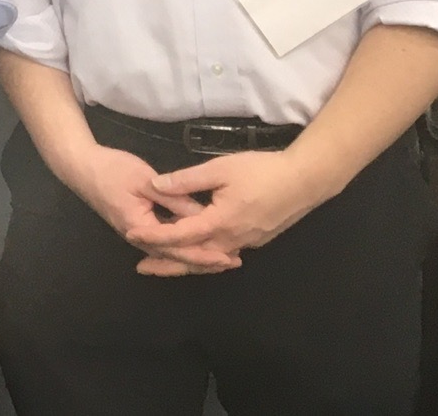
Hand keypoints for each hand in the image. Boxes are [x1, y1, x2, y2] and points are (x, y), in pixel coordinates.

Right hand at [57, 141, 240, 275]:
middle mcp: (140, 238)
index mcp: (141, 228)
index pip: (177, 249)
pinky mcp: (139, 226)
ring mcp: (138, 233)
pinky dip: (183, 245)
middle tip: (233, 262)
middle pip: (175, 257)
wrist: (81, 166)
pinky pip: (164, 242)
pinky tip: (197, 243)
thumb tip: (203, 216)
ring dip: (196, 255)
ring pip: (170, 252)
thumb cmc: (112, 170)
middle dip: (204, 261)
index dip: (203, 254)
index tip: (227, 256)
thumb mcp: (145, 181)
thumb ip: (174, 199)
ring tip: (222, 257)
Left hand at [124, 150, 328, 270]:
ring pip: (210, 260)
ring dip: (187, 263)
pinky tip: (198, 252)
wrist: (305, 181)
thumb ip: (187, 180)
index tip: (131, 235)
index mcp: (219, 223)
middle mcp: (232, 240)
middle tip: (142, 267)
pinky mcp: (256, 240)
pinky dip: (206, 257)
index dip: (153, 237)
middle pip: (193, 258)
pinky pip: (224, 254)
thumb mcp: (221, 169)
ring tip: (165, 263)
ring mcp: (246, 243)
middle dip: (167, 263)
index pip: (179, 236)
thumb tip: (155, 186)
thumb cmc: (263, 171)